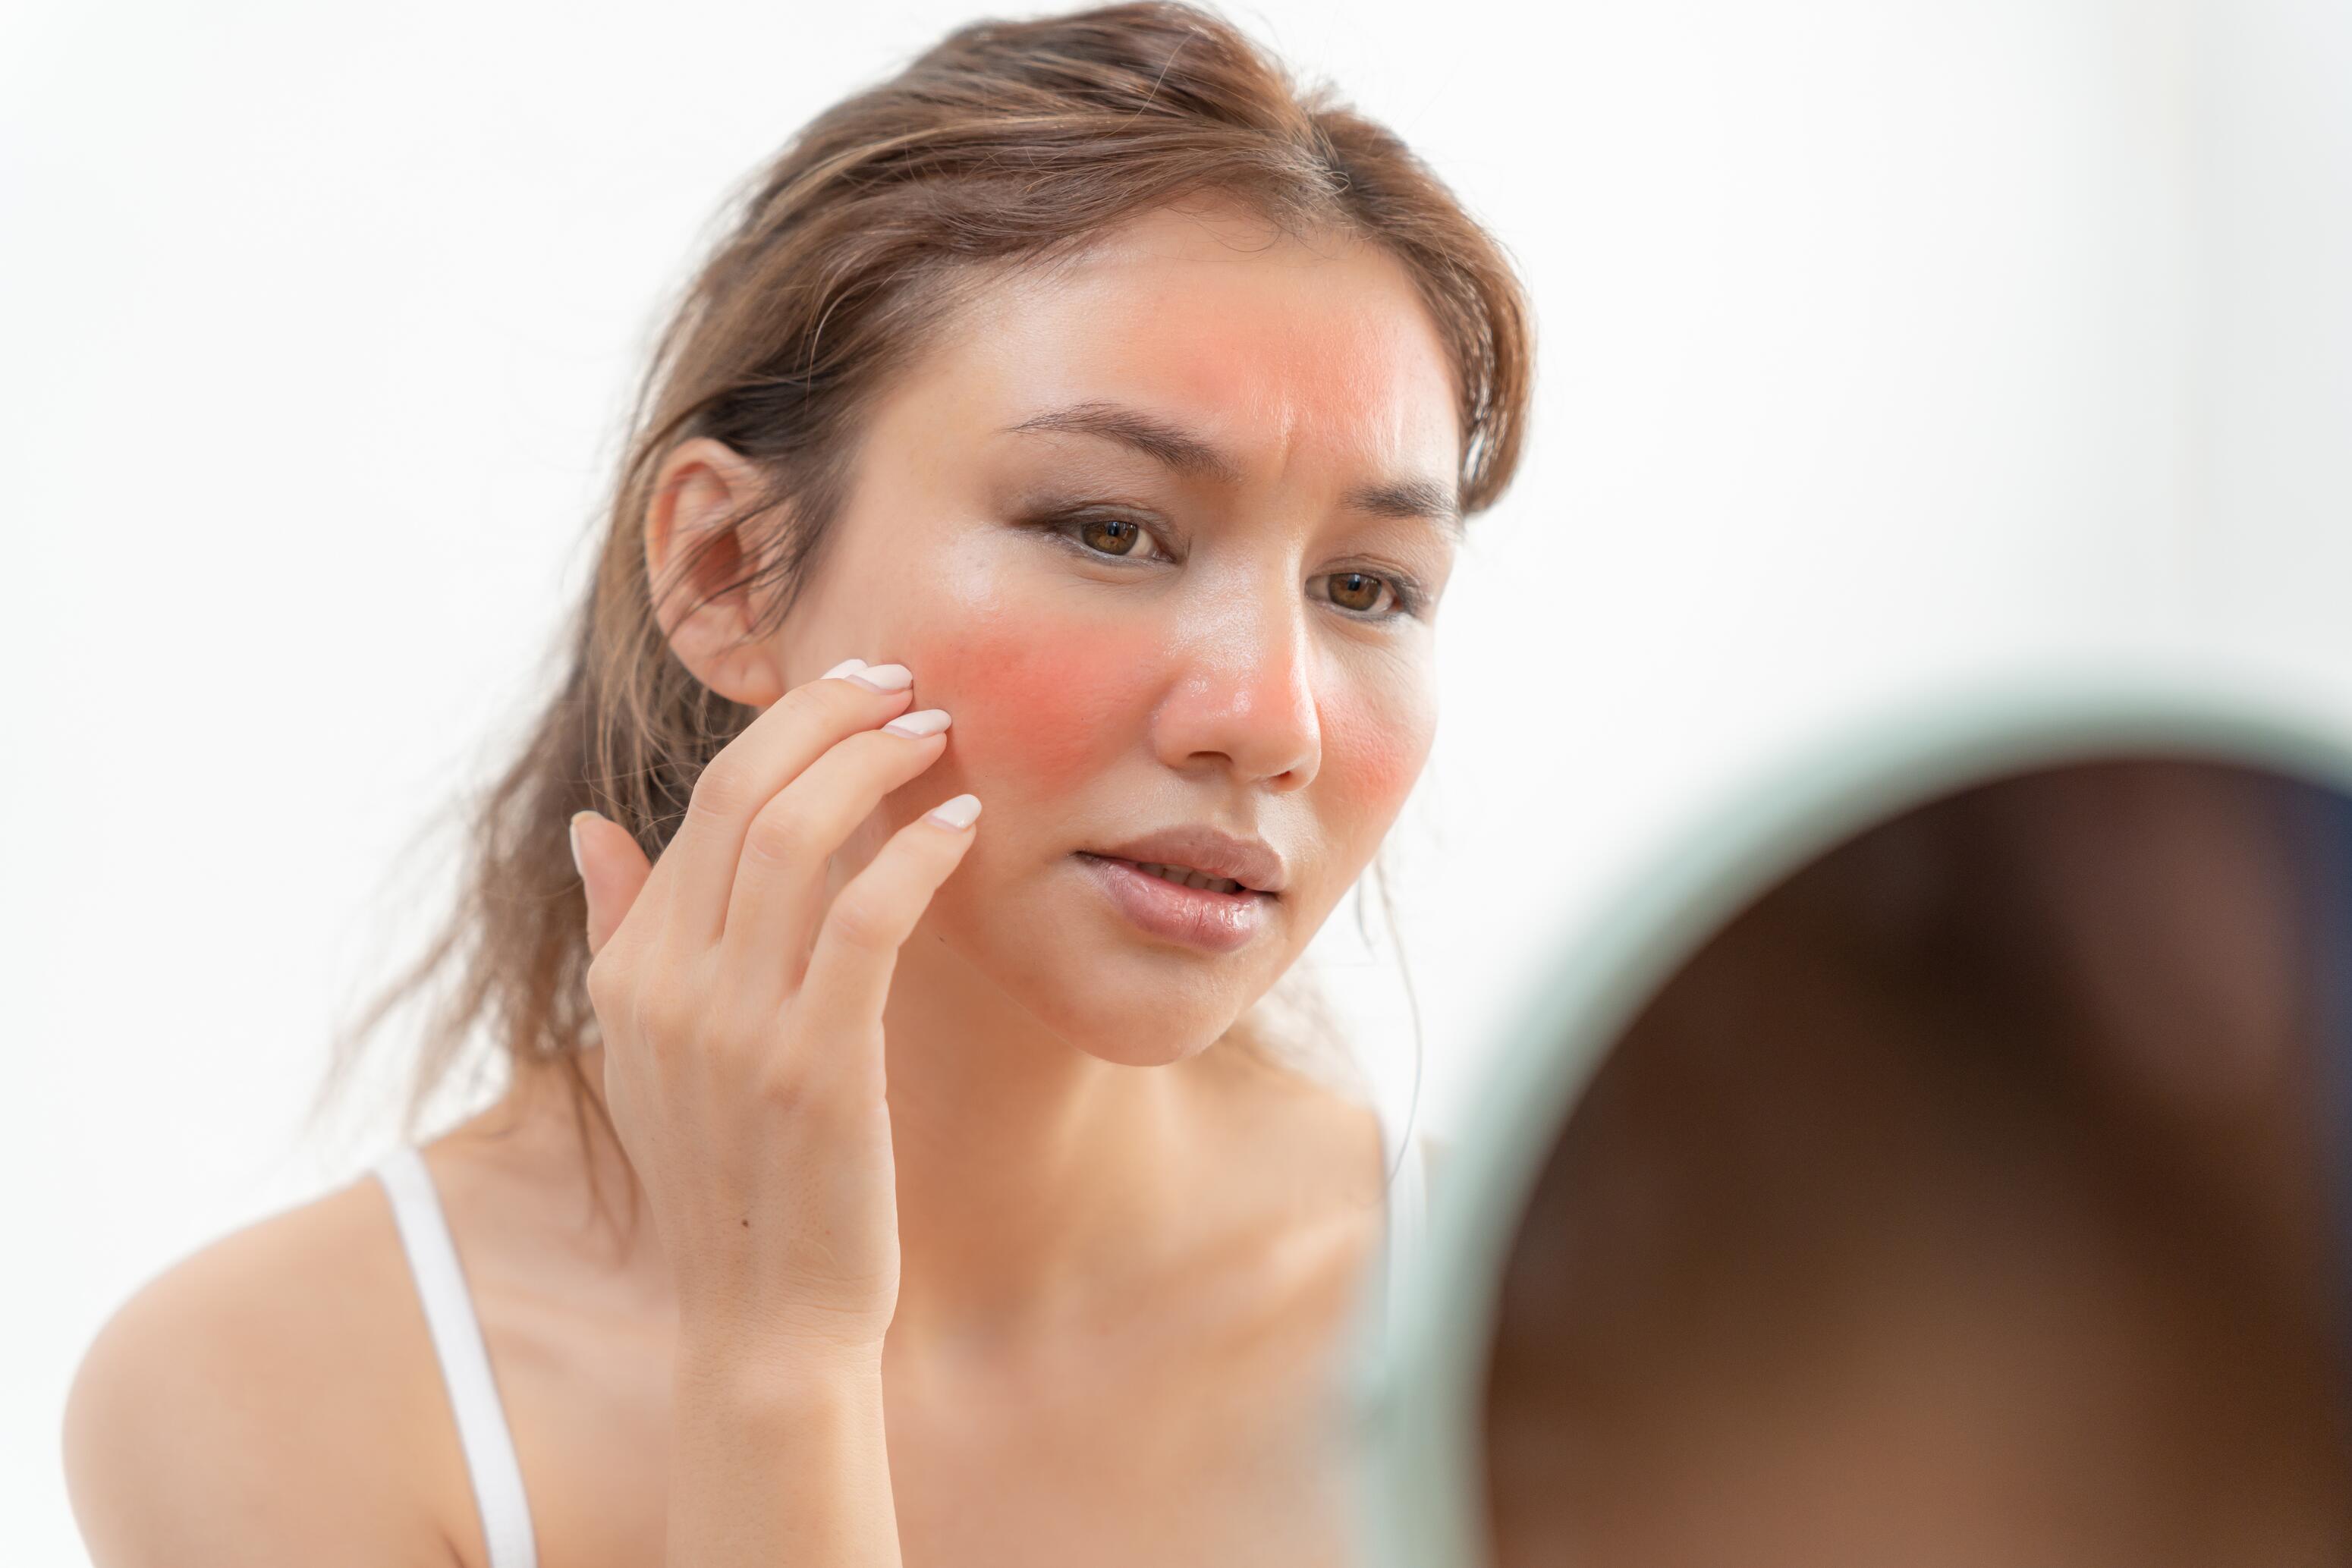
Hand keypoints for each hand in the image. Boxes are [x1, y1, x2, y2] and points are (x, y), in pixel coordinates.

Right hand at [566, 657, 978, 1367]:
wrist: (762, 1318)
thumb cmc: (728, 1177)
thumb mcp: (649, 1055)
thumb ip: (622, 932)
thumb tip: (592, 827)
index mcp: (630, 971)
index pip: (705, 806)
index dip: (785, 730)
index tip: (856, 693)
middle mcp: (669, 985)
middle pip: (745, 794)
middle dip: (827, 716)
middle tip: (902, 682)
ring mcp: (737, 1025)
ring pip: (799, 837)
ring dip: (877, 764)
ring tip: (939, 733)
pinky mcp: (816, 1063)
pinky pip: (869, 919)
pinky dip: (918, 854)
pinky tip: (965, 825)